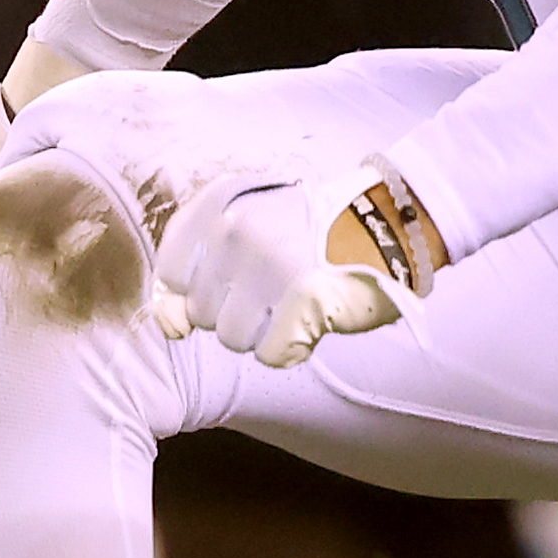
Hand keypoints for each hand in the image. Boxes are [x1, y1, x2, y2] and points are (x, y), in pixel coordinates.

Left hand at [150, 165, 424, 371]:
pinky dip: (292, 347)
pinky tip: (311, 320)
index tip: (228, 288)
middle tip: (276, 291)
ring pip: (231, 337)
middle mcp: (238, 229)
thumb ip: (201, 267)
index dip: (193, 293)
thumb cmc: (312, 232)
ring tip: (293, 305)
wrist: (387, 224)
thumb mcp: (251, 224)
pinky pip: (270, 353)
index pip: (170, 270)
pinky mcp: (301, 296)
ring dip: (263, 333)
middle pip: (202, 312)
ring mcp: (268, 263)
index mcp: (221, 204)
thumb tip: (169, 324)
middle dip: (236, 313)